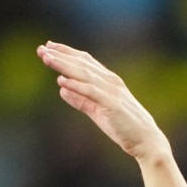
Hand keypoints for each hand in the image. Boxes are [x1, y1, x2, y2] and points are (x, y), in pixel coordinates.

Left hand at [38, 42, 170, 164]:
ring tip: (46, 58)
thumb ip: (80, 100)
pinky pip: (90, 91)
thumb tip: (61, 90)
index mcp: (107, 80)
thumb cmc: (123, 126)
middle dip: (60, 55)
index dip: (66, 52)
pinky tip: (61, 81)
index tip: (49, 47)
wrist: (145, 140)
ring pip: (83, 74)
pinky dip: (76, 85)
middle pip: (81, 63)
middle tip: (41, 49)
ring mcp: (111, 91)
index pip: (84, 61)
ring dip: (63, 65)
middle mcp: (110, 81)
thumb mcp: (96, 111)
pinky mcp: (111, 104)